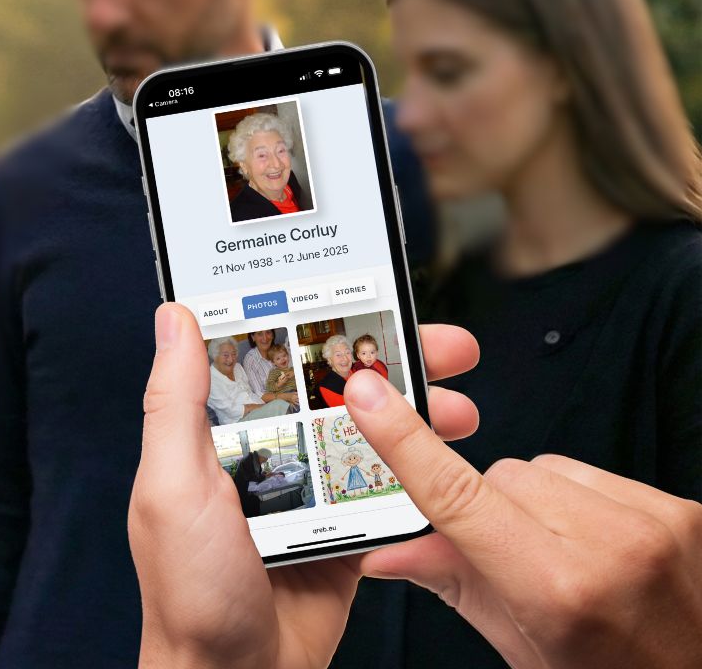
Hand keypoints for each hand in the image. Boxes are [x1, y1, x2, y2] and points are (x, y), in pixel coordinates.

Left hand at [130, 306, 480, 667]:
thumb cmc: (190, 593)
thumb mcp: (172, 487)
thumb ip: (175, 404)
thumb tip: (173, 316)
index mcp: (210, 439)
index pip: (264, 359)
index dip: (313, 321)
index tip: (364, 293)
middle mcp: (259, 459)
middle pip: (330, 392)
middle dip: (391, 364)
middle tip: (446, 347)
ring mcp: (304, 497)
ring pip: (367, 437)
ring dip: (418, 416)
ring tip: (463, 402)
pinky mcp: (341, 535)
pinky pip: (386, 493)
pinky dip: (421, 474)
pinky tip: (452, 457)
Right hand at [348, 368, 701, 668]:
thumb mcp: (519, 646)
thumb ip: (453, 583)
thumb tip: (386, 553)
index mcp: (556, 589)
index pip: (457, 497)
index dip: (405, 442)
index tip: (369, 397)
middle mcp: (611, 546)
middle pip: (502, 475)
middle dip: (488, 509)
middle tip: (507, 559)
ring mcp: (654, 522)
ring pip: (547, 468)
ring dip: (538, 502)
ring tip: (563, 557)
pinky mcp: (681, 509)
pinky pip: (597, 475)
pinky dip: (583, 503)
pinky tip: (597, 546)